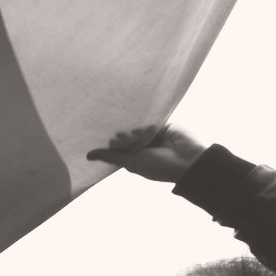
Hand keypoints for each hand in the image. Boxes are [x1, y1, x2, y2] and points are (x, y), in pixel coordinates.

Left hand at [86, 124, 207, 182]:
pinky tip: (135, 109)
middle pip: (125, 135)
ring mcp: (151, 135)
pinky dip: (144, 116)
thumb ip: (111, 156)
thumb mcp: (131, 161)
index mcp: (132, 157)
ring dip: (132, 126)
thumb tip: (88, 155)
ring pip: (135, 126)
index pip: (116, 147)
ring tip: (125, 120)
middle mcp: (141, 146)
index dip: (110, 142)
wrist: (188, 159)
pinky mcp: (162, 124)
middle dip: (120, 132)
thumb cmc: (158, 165)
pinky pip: (149, 118)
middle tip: (110, 124)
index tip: (97, 133)